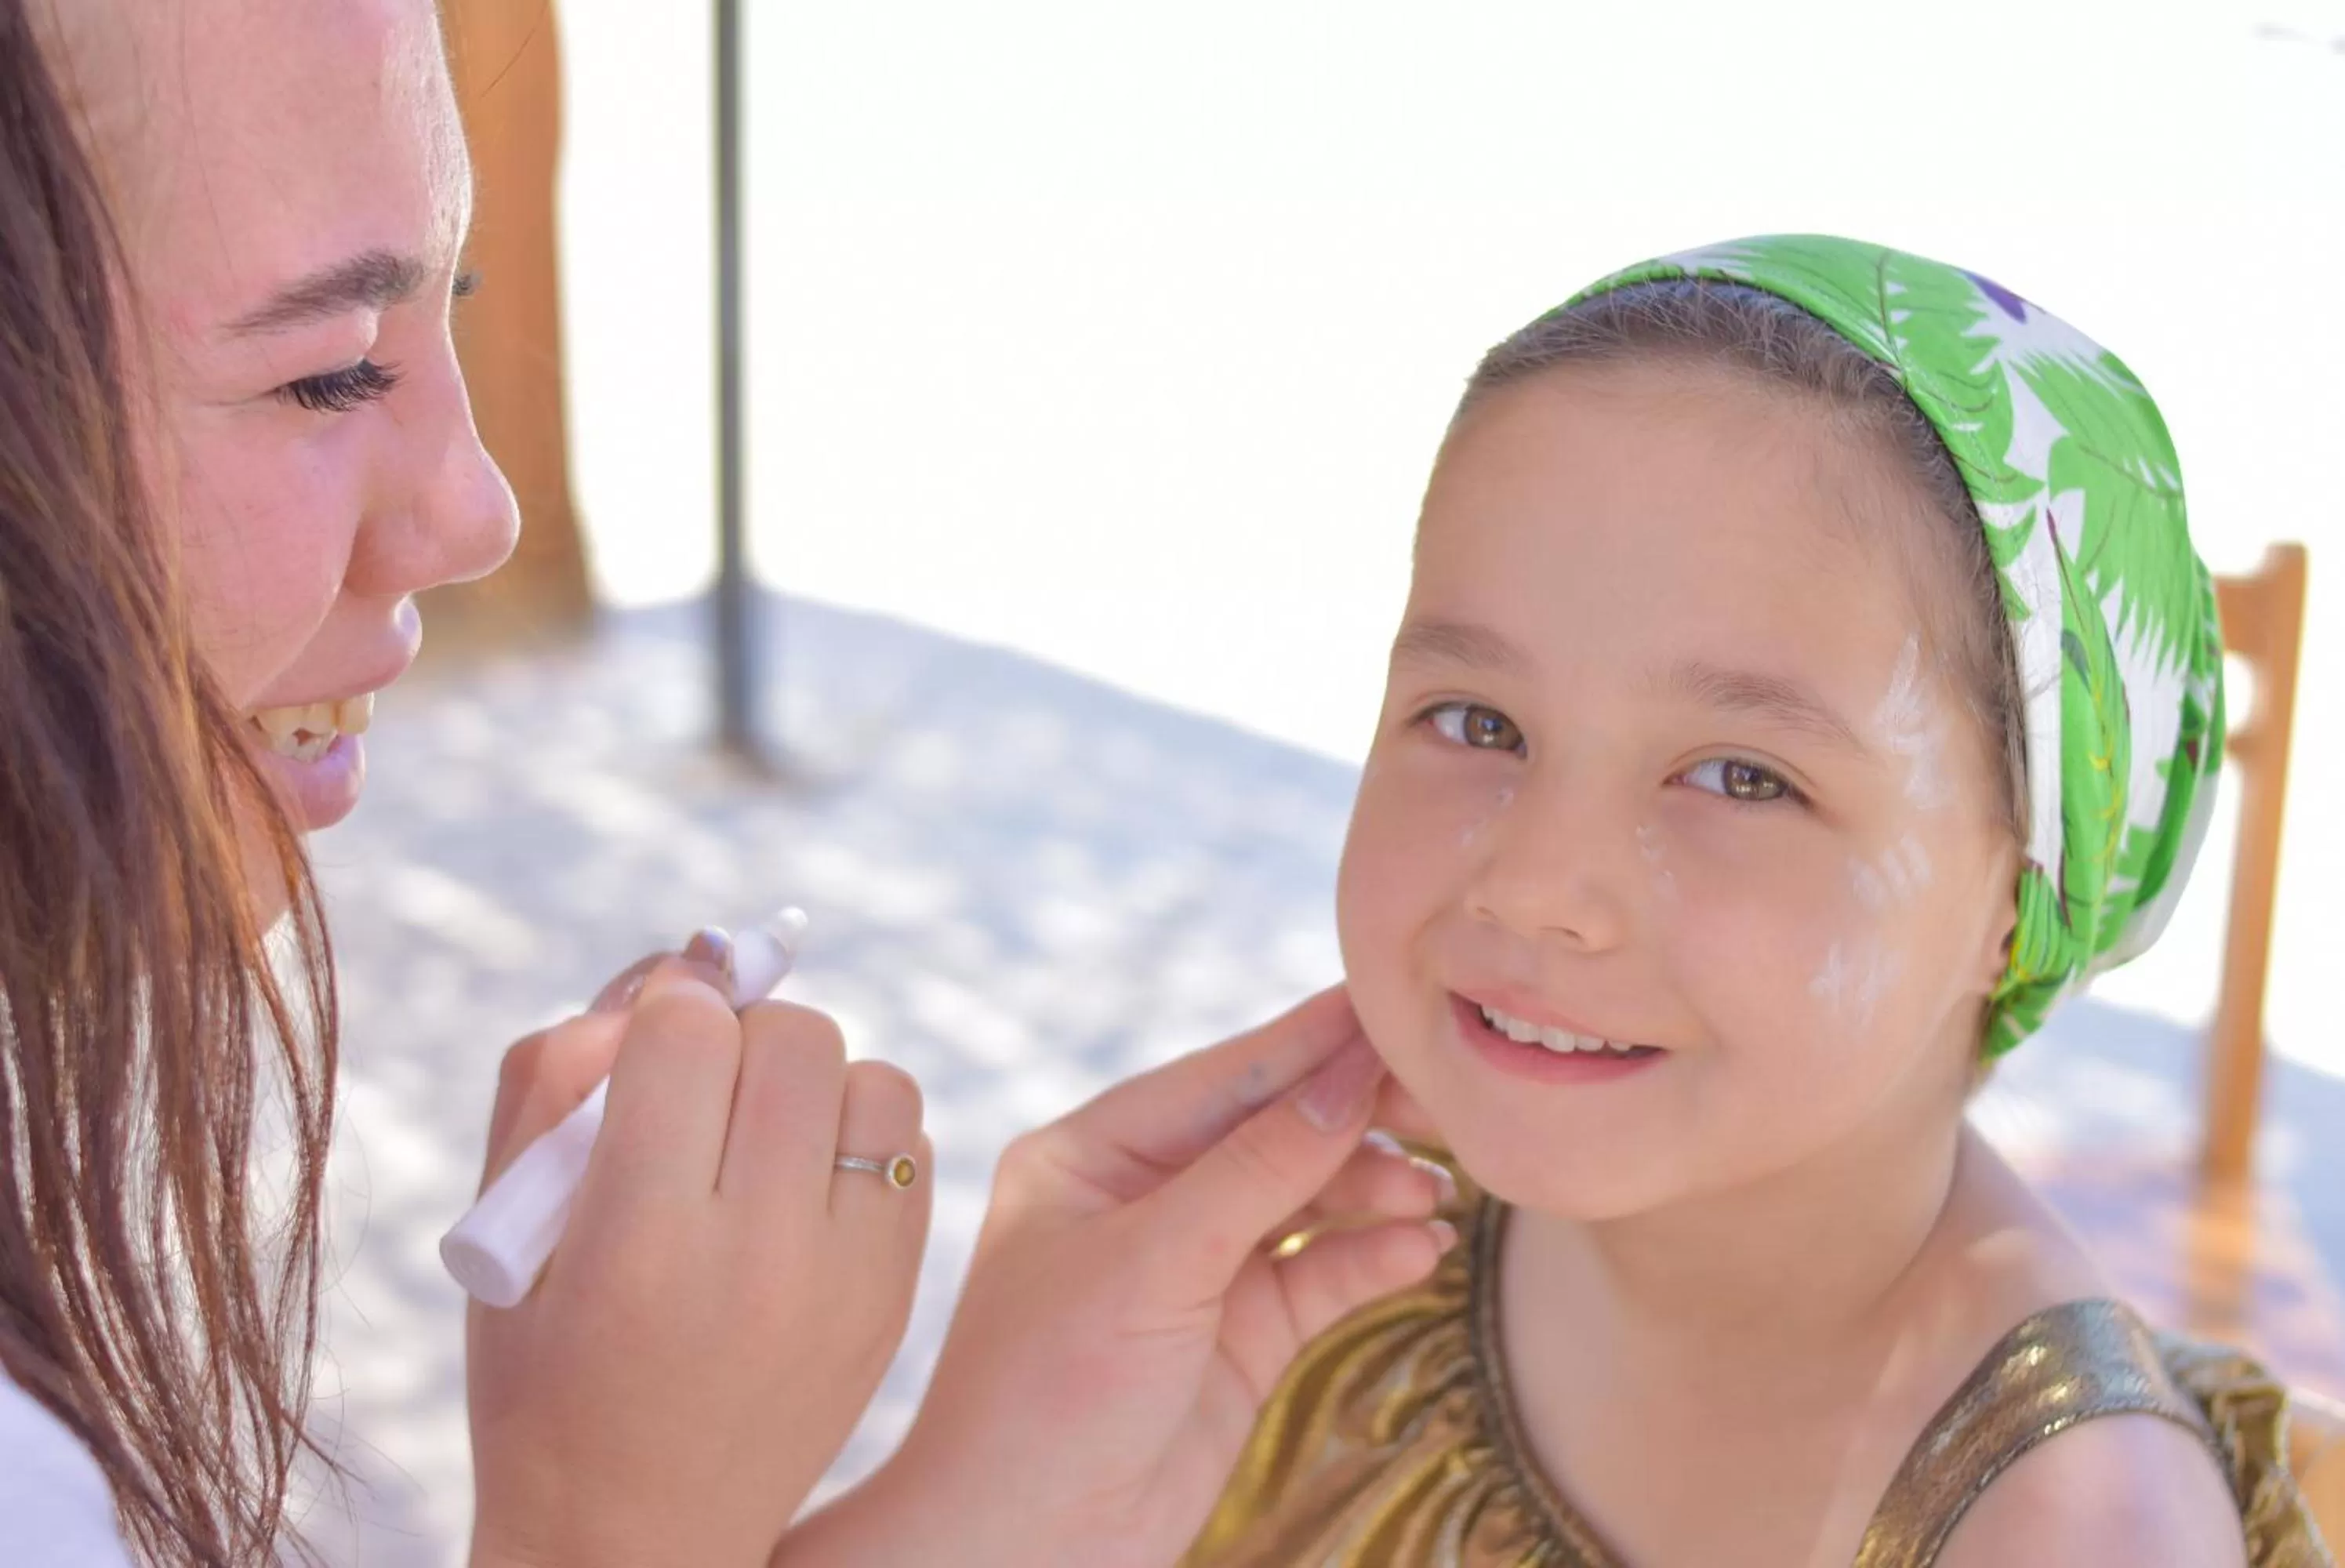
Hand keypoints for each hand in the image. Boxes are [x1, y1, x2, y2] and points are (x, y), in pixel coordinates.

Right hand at [465, 951, 930, 1567]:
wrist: (641, 1534)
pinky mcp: (896, 1294)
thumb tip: (664, 974)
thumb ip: (556, 1077)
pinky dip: (862, 1134)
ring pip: (871, 1076)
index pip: (687, 1032)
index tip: (648, 1044)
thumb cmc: (546, 1373)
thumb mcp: (501, 1231)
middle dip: (740, 1036)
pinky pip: (912, 1139)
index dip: (662, 1013)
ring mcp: (846, 1280)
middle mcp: (758, 1256)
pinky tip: (805, 1182)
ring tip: (759, 1136)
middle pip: (793, 1034)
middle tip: (701, 1087)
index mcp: (638, 1241)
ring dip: (814, 1081)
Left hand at [782, 987, 1451, 1567]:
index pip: (1222, 1077)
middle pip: (1274, 1133)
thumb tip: (1347, 1077)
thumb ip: (1257, 1169)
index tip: (1393, 1008)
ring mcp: (1197, 1270)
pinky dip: (1371, 1259)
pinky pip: (1319, 1278)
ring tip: (1434, 1191)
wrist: (1023, 1550)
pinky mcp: (1239, 1339)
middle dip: (1355, 1120)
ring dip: (1373, 1191)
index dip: (1310, 1044)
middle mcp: (1146, 1199)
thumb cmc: (1045, 1393)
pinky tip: (1420, 1251)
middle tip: (1441, 1106)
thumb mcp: (1151, 1263)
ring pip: (1306, 1202)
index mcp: (1093, 1154)